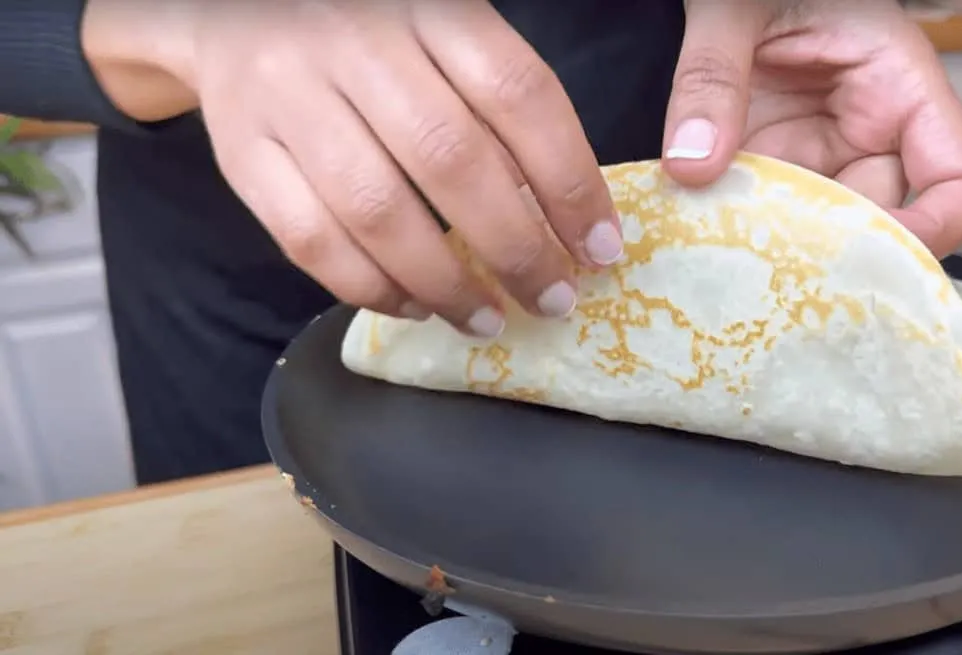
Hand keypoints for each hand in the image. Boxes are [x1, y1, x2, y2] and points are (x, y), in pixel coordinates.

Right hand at [84, 0, 623, 336]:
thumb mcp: (444, 34)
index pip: (518, 94)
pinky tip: (413, 306)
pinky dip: (369, 287)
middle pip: (450, 158)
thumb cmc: (370, 35)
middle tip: (552, 299)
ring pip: (377, 209)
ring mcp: (290, 94)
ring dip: (444, 283)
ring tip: (487, 319)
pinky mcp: (243, 150)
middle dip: (514, 247)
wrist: (231, 12)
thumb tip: (572, 216)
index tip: (599, 249)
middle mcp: (356, 42)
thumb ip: (500, 105)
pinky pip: (309, 238)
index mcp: (429, 7)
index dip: (569, 181)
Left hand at [660, 0, 961, 257]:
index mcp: (898, 85)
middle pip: (882, 226)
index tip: (870, 259)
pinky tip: (700, 231)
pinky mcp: (775, 163)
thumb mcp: (733, 9)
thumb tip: (694, 165)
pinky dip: (738, 228)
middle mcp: (871, 131)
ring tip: (721, 248)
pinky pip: (768, 215)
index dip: (934, 233)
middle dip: (828, 251)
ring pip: (819, 231)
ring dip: (774, 246)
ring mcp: (822, 154)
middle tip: (764, 264)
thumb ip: (711, 79)